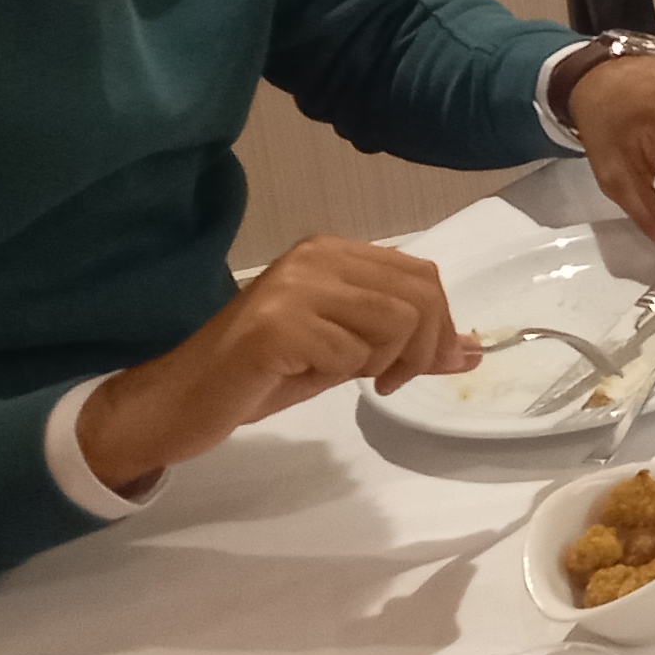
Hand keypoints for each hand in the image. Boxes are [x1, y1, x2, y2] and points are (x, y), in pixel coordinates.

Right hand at [76, 237, 469, 491]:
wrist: (181, 401)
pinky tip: (303, 376)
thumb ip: (408, 344)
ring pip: (394, 322)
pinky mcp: (275, 325)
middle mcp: (315, 256)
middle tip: (388, 381)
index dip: (439, 326)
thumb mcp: (348, 354)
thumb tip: (473, 349)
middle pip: (419, 296)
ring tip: (342, 376)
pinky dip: (340, 375)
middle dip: (421, 349)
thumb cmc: (263, 375)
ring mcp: (294, 286)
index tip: (417, 365)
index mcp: (332, 252)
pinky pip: (349, 355)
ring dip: (381, 364)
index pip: (422, 276)